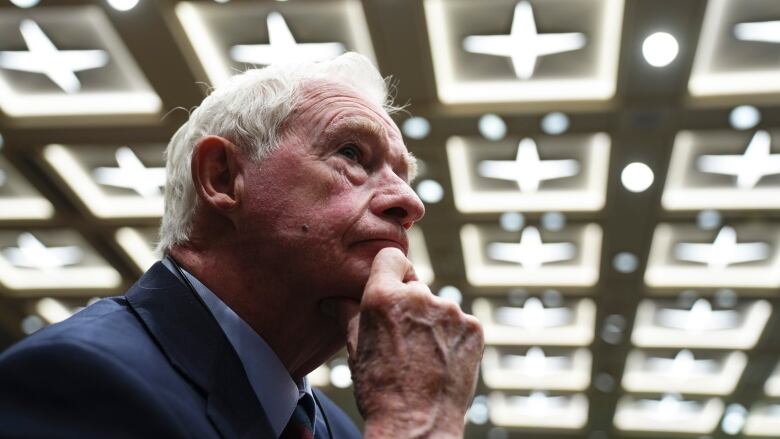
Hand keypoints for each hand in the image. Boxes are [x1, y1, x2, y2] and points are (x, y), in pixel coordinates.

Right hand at [331, 248, 483, 438]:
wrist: (416, 425)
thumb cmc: (379, 390)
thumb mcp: (353, 349)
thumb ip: (347, 313)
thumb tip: (333, 299)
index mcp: (384, 297)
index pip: (391, 257)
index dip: (389, 271)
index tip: (390, 288)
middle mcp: (420, 296)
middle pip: (415, 286)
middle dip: (410, 306)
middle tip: (403, 339)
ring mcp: (451, 312)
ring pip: (438, 307)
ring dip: (432, 323)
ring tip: (423, 357)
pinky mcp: (473, 328)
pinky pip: (460, 324)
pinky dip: (453, 338)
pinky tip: (442, 361)